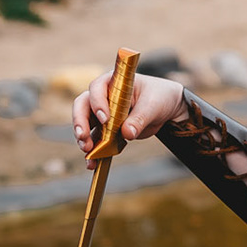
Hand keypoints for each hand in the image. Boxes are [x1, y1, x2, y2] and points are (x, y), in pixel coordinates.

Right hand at [72, 72, 187, 166]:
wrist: (166, 108)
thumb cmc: (158, 97)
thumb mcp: (153, 105)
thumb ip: (140, 118)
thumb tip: (127, 133)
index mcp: (114, 82)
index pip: (97, 88)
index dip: (97, 102)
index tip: (105, 118)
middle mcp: (103, 96)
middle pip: (82, 106)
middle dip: (80, 122)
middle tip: (83, 137)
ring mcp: (102, 114)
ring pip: (85, 124)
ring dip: (83, 138)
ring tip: (88, 151)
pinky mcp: (106, 130)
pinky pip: (96, 141)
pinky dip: (94, 152)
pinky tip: (93, 164)